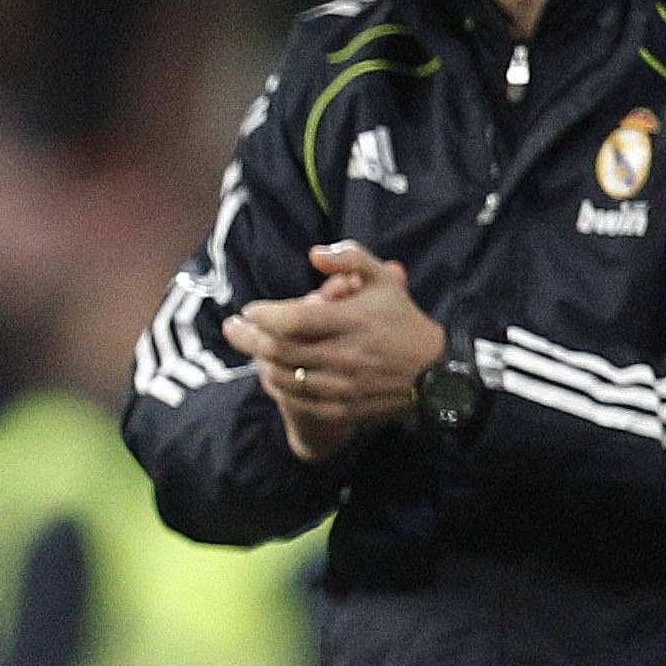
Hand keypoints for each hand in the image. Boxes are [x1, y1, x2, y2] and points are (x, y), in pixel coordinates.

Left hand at [223, 241, 446, 463]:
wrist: (435, 373)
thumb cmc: (401, 320)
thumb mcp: (384, 281)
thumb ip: (351, 259)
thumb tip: (313, 255)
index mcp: (355, 322)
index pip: (295, 320)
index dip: (265, 315)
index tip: (249, 309)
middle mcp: (347, 355)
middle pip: (280, 350)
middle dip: (247, 338)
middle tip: (230, 328)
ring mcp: (344, 386)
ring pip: (284, 377)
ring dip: (260, 362)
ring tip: (250, 349)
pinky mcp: (343, 410)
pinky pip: (297, 402)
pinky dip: (277, 388)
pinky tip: (269, 374)